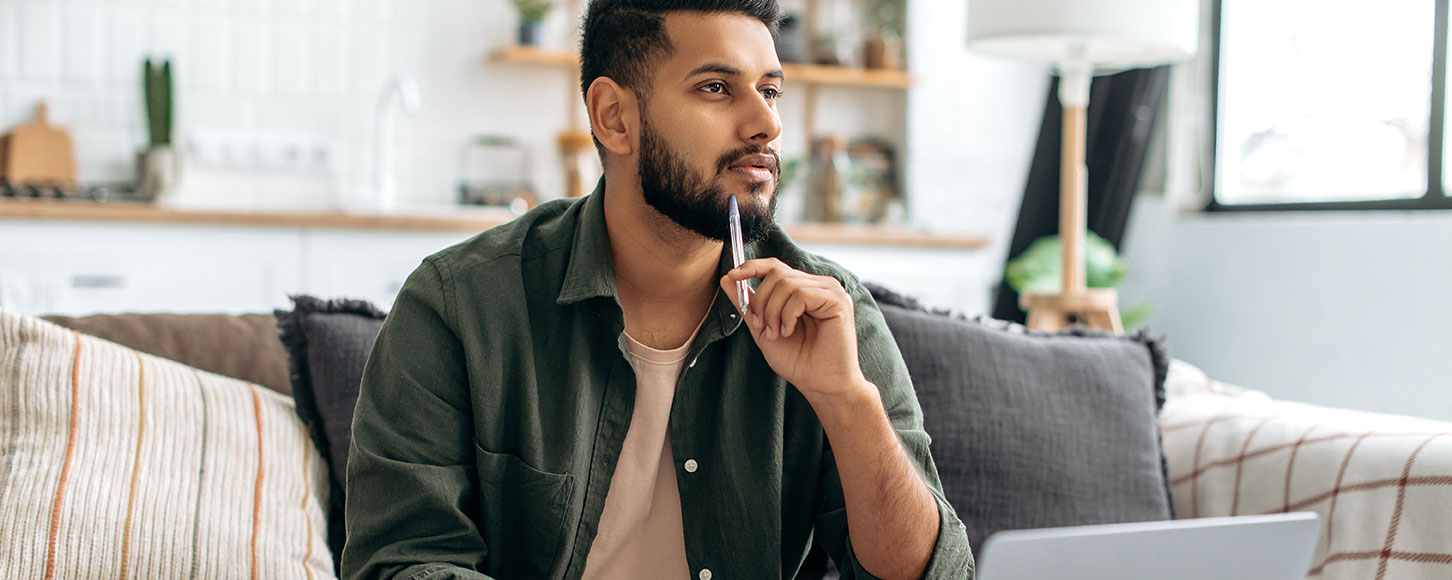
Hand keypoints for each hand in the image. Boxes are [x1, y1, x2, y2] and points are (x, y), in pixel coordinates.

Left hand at [720, 258, 870, 402]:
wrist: (820, 385)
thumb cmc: (798, 361)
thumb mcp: (763, 329)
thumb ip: (748, 304)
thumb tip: (727, 279)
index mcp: (804, 289)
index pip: (776, 266)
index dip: (751, 267)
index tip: (731, 276)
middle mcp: (819, 285)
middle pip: (777, 273)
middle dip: (761, 301)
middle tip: (762, 326)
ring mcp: (831, 291)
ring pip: (786, 283)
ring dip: (773, 312)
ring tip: (776, 333)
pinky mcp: (838, 301)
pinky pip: (801, 295)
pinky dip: (787, 315)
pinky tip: (789, 331)